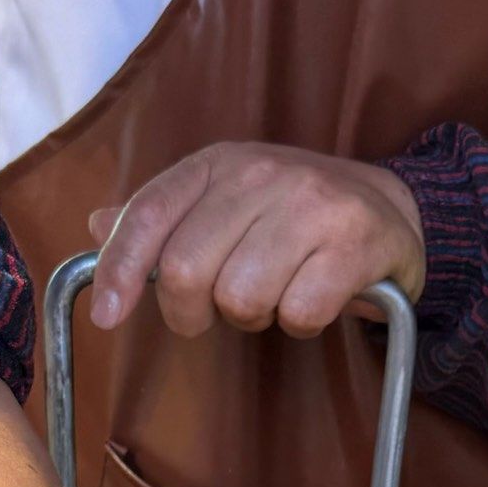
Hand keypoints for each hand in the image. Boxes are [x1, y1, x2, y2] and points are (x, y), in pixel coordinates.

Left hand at [87, 143, 424, 340]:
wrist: (391, 211)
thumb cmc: (293, 218)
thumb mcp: (224, 201)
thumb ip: (164, 217)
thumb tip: (96, 226)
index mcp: (217, 163)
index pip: (148, 215)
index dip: (118, 271)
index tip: (108, 318)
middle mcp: (261, 174)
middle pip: (186, 271)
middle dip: (192, 312)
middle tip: (218, 311)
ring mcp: (311, 205)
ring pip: (241, 297)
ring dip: (253, 317)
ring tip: (276, 295)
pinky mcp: (355, 243)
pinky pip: (299, 313)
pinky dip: (301, 323)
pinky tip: (313, 299)